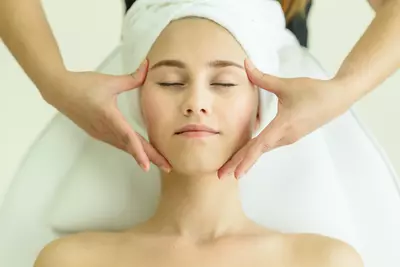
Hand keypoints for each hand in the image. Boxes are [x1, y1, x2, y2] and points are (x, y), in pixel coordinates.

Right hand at [41, 59, 171, 172]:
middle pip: (131, 147)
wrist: (59, 91)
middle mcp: (105, 130)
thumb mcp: (109, 81)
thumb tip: (147, 66)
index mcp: (109, 117)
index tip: (148, 166)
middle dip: (151, 158)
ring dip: (142, 155)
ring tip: (159, 162)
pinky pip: (118, 144)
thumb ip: (132, 78)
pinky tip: (140, 152)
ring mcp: (101, 134)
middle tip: (168, 167)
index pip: (128, 137)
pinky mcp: (98, 133)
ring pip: (125, 147)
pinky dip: (132, 149)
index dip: (139, 152)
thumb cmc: (83, 85)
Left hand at [218, 59, 352, 178]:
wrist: (338, 98)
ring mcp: (288, 137)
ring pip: (262, 149)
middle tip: (221, 175)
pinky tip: (246, 153)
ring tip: (230, 168)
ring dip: (246, 158)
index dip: (246, 159)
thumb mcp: (286, 84)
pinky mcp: (290, 135)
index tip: (236, 174)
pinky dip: (255, 151)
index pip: (260, 145)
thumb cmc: (314, 91)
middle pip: (257, 152)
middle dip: (238, 164)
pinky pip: (269, 145)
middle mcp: (285, 136)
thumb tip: (245, 64)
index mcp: (283, 125)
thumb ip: (262, 77)